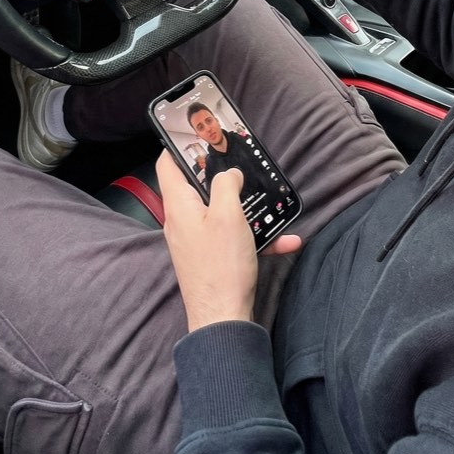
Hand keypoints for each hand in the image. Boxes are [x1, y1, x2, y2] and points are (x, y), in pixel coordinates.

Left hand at [156, 150, 301, 331]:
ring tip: (268, 200)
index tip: (199, 132)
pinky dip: (255, 237)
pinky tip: (285, 240)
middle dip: (220, 174)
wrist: (224, 321)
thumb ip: (227, 186)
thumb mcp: (228, 216)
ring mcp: (196, 241)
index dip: (179, 145)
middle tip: (239, 160)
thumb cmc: (221, 267)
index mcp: (179, 207)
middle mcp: (183, 222)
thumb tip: (228, 174)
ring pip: (220, 212)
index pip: (168, 164)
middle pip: (196, 186)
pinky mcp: (212, 258)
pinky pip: (233, 238)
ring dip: (246, 207)